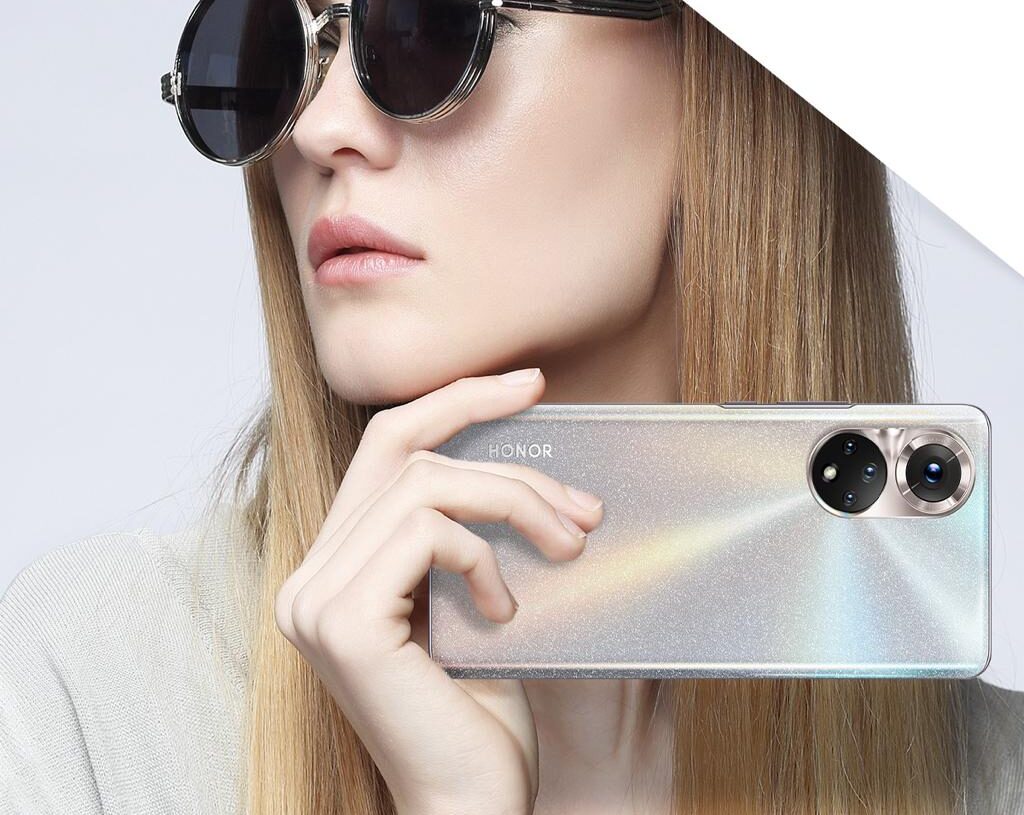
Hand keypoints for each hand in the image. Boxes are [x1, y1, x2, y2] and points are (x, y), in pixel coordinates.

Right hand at [274, 368, 604, 814]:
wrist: (473, 801)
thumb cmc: (480, 711)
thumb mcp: (472, 598)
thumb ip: (464, 535)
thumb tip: (520, 461)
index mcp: (337, 566)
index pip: (386, 446)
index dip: (455, 400)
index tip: (527, 384)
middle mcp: (310, 576)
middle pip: (406, 450)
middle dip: (504, 455)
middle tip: (581, 502)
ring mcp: (315, 597)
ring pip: (427, 483)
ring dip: (514, 504)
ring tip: (566, 550)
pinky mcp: (341, 620)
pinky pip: (428, 532)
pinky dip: (485, 557)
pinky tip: (506, 611)